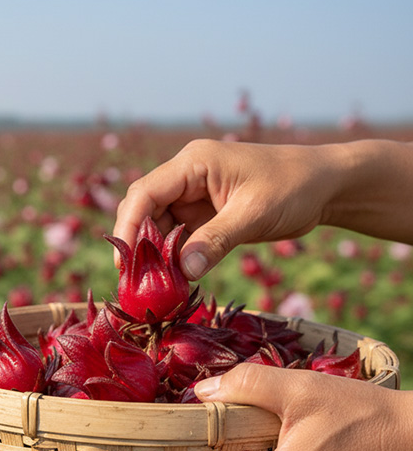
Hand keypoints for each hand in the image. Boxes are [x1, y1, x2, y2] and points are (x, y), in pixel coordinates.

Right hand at [113, 140, 336, 278]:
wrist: (326, 185)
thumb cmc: (294, 187)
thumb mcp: (254, 214)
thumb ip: (215, 241)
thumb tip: (181, 273)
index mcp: (193, 162)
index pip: (145, 192)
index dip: (128, 227)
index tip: (123, 262)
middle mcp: (186, 176)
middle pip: (144, 209)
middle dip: (137, 245)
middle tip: (134, 283)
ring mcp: (193, 195)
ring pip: (157, 225)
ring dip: (154, 255)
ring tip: (153, 287)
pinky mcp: (203, 214)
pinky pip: (177, 236)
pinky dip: (173, 258)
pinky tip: (173, 280)